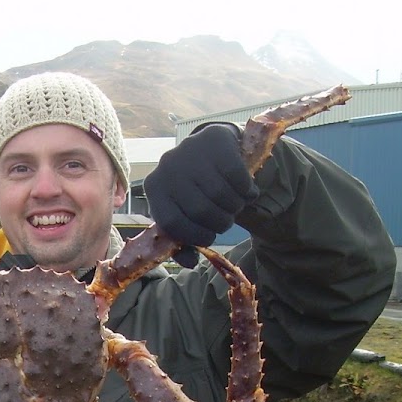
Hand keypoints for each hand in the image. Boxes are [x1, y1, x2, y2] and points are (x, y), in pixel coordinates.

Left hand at [144, 123, 258, 266]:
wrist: (212, 148)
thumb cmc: (196, 188)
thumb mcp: (185, 211)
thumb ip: (185, 239)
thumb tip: (190, 262)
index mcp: (154, 188)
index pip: (172, 223)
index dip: (194, 236)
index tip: (209, 238)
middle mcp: (167, 166)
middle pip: (200, 210)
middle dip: (220, 222)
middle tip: (227, 219)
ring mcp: (190, 150)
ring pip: (220, 194)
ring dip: (235, 207)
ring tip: (236, 204)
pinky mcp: (215, 139)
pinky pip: (237, 176)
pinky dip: (247, 190)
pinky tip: (247, 190)